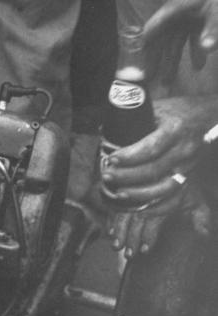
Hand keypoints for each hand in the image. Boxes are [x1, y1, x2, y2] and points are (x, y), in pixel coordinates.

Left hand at [101, 96, 217, 199]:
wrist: (208, 115)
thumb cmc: (176, 110)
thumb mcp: (157, 107)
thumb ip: (136, 119)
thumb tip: (106, 132)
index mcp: (175, 129)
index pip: (151, 147)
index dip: (130, 156)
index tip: (112, 159)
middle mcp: (185, 149)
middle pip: (155, 170)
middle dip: (128, 176)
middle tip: (107, 176)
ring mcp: (190, 165)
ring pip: (166, 187)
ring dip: (140, 194)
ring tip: (117, 193)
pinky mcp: (190, 176)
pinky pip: (176, 198)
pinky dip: (158, 207)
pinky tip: (138, 208)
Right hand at [107, 183, 209, 256]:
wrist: (172, 163)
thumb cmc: (184, 187)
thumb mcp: (197, 201)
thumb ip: (201, 218)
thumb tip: (204, 234)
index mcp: (164, 197)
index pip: (154, 219)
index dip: (149, 235)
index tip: (144, 250)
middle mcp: (146, 193)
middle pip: (135, 217)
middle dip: (129, 236)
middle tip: (127, 253)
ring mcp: (133, 189)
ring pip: (122, 211)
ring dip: (118, 229)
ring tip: (116, 245)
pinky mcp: (123, 186)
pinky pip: (114, 204)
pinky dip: (111, 218)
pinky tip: (109, 230)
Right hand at [143, 0, 217, 81]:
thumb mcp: (216, 8)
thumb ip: (212, 29)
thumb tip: (206, 49)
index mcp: (174, 9)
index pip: (152, 29)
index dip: (141, 44)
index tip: (134, 56)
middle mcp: (178, 14)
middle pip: (164, 41)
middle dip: (159, 61)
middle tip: (151, 80)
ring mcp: (189, 16)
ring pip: (178, 42)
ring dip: (175, 60)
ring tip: (169, 80)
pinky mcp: (201, 17)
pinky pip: (193, 37)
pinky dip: (195, 50)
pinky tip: (198, 64)